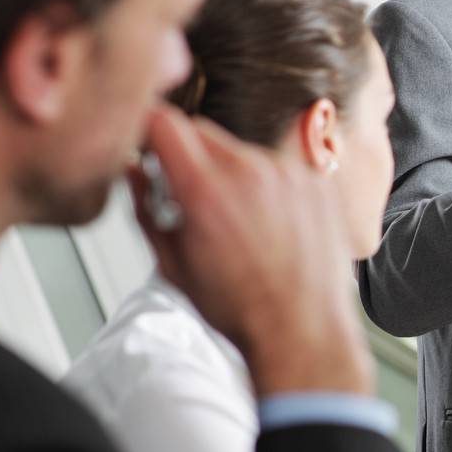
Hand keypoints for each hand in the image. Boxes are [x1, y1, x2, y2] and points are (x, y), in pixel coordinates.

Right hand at [131, 107, 373, 397]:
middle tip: (189, 196)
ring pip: (242, 150)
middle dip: (187, 155)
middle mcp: (250, 170)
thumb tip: (134, 172)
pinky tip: (270, 225)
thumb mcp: (172, 265)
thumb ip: (144, 209)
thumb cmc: (239, 308)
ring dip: (230, 172)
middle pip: (202, 132)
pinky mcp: (317, 183)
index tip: (149, 151)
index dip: (149, 133)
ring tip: (237, 221)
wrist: (303, 330)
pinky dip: (267, 186)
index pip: (164, 121)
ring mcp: (289, 174)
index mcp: (205, 188)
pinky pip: (279, 168)